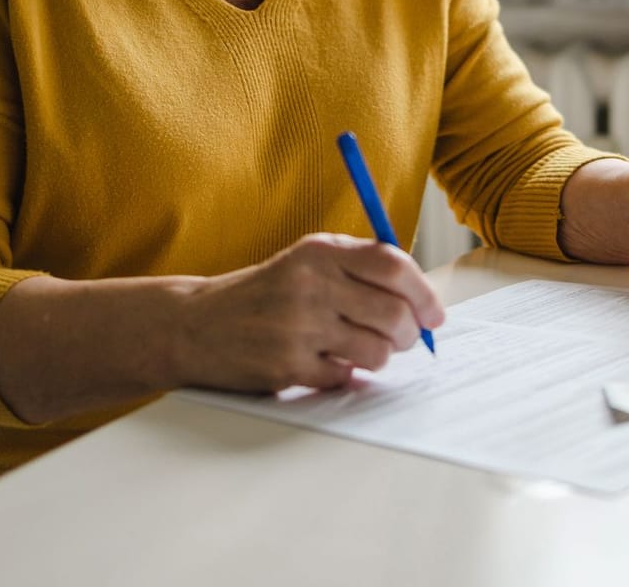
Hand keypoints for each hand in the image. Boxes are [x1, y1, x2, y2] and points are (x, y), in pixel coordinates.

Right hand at [170, 233, 444, 393]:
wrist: (194, 325)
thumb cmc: (264, 294)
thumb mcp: (306, 261)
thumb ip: (359, 269)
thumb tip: (421, 300)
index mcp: (320, 251)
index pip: (393, 266)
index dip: (424, 293)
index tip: (433, 314)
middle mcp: (311, 284)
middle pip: (394, 312)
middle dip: (408, 333)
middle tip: (403, 339)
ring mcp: (298, 326)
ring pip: (377, 351)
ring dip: (379, 357)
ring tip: (359, 351)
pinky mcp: (287, 365)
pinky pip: (345, 377)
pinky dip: (344, 375)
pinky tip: (324, 362)